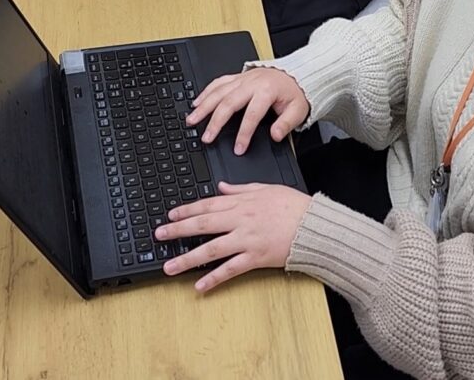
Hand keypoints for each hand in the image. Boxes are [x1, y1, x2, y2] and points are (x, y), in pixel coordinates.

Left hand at [156, 182, 311, 291]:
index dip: (187, 210)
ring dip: (188, 258)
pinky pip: (231, 269)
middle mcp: (240, 221)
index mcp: (243, 203)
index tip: (171, 214)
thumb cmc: (295, 206)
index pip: (208, 204)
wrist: (314, 225)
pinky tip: (199, 286)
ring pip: (211, 249)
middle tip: (160, 235)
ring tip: (170, 266)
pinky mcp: (256, 258)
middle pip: (203, 225)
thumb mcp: (267, 188)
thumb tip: (222, 186)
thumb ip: (242, 188)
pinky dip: (214, 279)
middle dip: (178, 230)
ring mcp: (247, 240)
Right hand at [186, 68, 308, 154]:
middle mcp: (252, 83)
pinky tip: (196, 102)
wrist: (295, 75)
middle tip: (206, 137)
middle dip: (215, 121)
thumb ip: (286, 124)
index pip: (252, 114)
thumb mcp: (298, 110)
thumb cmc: (294, 93)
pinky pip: (218, 82)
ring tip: (192, 120)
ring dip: (203, 106)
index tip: (238, 148)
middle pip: (228, 102)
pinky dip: (205, 92)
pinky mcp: (237, 77)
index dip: (244, 133)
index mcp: (267, 91)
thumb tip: (275, 136)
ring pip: (218, 91)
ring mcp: (242, 79)